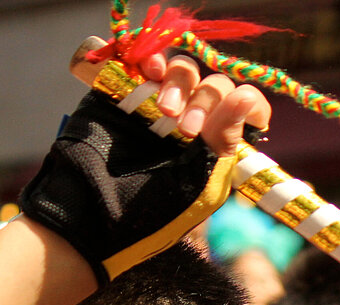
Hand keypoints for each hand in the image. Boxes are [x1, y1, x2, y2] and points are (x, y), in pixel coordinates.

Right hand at [19, 52, 270, 282]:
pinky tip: (147, 70)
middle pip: (215, 85)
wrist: (92, 210)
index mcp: (217, 146)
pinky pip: (139, 58)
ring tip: (163, 108)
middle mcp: (192, 122)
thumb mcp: (198, 182)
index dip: (247, 103)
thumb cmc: (151, 212)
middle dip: (206, 100)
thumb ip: (222, 141)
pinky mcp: (122, 89)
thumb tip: (245, 97)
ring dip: (179, 81)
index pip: (247, 109)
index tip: (238, 108)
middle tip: (185, 130)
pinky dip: (146, 56)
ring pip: (183, 69)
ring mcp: (157, 104)